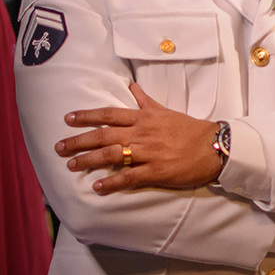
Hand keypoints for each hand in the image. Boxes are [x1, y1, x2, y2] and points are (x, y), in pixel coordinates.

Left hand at [57, 83, 222, 194]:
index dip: (87, 116)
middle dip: (78, 141)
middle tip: (59, 147)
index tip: (68, 119)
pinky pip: (129, 177)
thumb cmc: (191, 129)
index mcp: (145, 118)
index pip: (109, 114)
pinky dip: (112, 182)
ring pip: (111, 155)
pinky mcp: (157, 171)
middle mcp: (143, 133)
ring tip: (71, 165)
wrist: (215, 146)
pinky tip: (97, 187)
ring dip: (88, 161)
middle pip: (103, 135)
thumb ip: (146, 100)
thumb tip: (132, 87)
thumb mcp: (167, 111)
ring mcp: (149, 152)